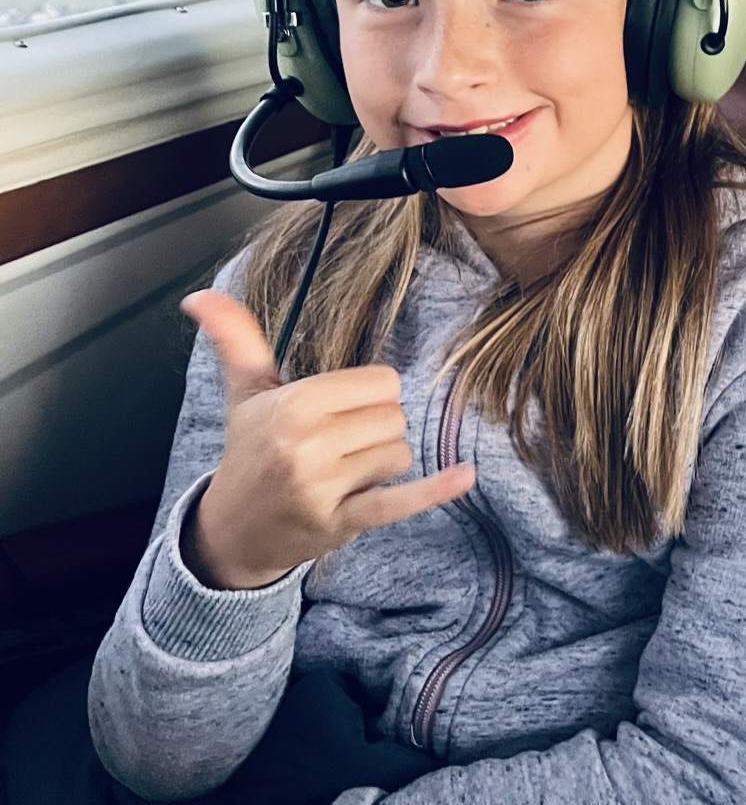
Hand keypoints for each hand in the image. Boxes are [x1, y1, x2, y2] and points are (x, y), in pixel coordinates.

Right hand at [179, 289, 474, 590]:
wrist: (231, 533)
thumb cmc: (250, 452)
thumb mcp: (246, 393)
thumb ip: (235, 338)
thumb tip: (199, 295)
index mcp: (293, 404)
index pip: (383, 382)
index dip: (370, 396)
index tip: (339, 413)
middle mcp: (305, 444)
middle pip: (394, 418)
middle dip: (374, 431)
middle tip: (335, 448)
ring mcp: (322, 486)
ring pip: (399, 454)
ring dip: (380, 466)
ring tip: (339, 475)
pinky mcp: (340, 522)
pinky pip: (399, 502)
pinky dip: (435, 491)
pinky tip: (465, 476)